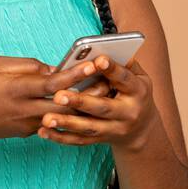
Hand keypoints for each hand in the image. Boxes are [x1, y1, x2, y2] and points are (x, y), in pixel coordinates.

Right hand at [0, 56, 103, 147]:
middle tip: (112, 80)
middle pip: (66, 103)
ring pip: (63, 114)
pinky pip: (53, 120)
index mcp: (17, 89)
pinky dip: (67, 112)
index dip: (75, 73)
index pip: (52, 82)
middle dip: (90, 92)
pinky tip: (81, 104)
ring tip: (104, 91)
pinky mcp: (29, 131)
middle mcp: (26, 109)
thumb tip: (51, 68)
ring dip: (83, 104)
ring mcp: (29, 124)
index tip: (93, 63)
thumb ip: (26, 65)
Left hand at [37, 55, 156, 150]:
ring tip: (46, 118)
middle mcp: (128, 113)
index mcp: (137, 91)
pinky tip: (44, 132)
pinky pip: (80, 141)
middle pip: (102, 108)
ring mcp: (115, 129)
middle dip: (80, 102)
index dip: (112, 70)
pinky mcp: (102, 140)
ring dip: (67, 123)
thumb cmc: (134, 92)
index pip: (124, 79)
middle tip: (58, 95)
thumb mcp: (138, 76)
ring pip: (89, 127)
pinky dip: (61, 138)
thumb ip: (124, 63)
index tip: (98, 60)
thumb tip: (104, 47)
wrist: (143, 128)